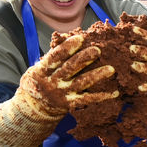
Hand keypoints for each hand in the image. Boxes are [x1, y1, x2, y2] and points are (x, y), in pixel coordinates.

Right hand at [0, 35, 116, 146]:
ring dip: (97, 75)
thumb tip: (67, 37)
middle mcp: (52, 82)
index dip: (67, 47)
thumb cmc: (38, 82)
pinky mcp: (70, 104)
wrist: (32, 109)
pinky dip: (101, 96)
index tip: (81, 38)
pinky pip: (88, 99)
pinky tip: (114, 92)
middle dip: (84, 58)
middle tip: (98, 50)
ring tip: (111, 69)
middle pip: (69, 68)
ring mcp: (62, 94)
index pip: (55, 57)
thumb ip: (52, 57)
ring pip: (81, 83)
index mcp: (42, 71)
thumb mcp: (37, 69)